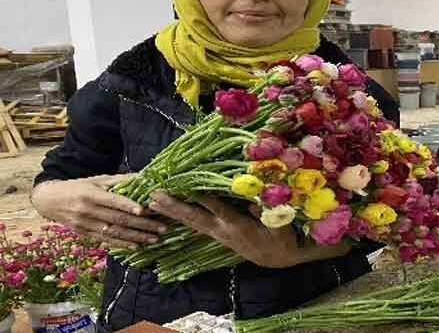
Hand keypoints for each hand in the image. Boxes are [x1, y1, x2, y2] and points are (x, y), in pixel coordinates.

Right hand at [31, 175, 166, 248]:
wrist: (50, 200)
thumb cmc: (79, 187)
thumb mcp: (97, 180)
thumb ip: (120, 180)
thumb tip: (144, 177)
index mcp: (91, 194)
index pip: (112, 201)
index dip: (127, 206)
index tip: (143, 211)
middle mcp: (87, 210)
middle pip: (118, 219)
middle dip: (142, 225)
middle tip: (161, 228)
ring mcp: (85, 224)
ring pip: (114, 232)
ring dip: (136, 237)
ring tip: (154, 240)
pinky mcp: (84, 234)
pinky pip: (106, 240)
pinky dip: (122, 244)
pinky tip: (137, 246)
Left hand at [149, 192, 349, 267]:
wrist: (278, 257)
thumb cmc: (281, 238)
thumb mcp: (279, 225)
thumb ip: (265, 213)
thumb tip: (251, 203)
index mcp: (237, 225)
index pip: (216, 208)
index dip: (200, 197)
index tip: (183, 184)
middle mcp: (222, 230)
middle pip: (194, 217)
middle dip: (174, 206)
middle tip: (153, 195)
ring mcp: (218, 233)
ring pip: (191, 221)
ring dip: (172, 211)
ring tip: (152, 202)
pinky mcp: (218, 233)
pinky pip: (196, 223)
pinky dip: (181, 216)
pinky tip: (170, 212)